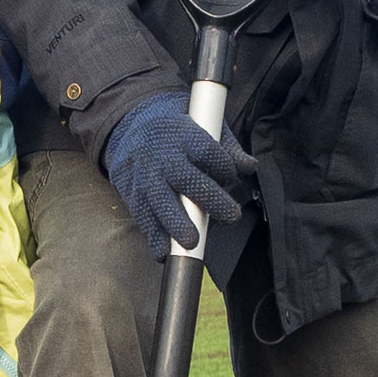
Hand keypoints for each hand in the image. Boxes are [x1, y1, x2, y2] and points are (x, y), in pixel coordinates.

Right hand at [101, 94, 259, 259]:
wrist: (129, 125)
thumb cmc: (174, 129)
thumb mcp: (201, 124)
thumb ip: (226, 147)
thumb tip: (249, 167)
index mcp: (182, 136)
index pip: (208, 153)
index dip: (224, 167)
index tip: (231, 175)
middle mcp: (162, 157)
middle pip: (188, 179)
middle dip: (210, 200)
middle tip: (232, 215)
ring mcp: (145, 177)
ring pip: (161, 202)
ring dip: (176, 224)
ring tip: (191, 241)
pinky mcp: (132, 193)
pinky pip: (143, 217)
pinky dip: (154, 237)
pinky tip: (164, 252)